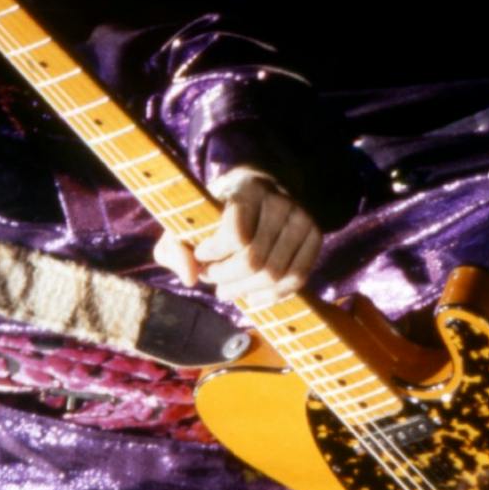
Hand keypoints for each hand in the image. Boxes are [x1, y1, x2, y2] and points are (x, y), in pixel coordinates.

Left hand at [152, 167, 321, 309]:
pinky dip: (273, 296)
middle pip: (254, 261)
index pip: (235, 235)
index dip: (213, 255)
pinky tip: (253, 299)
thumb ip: (173, 248)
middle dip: (226, 278)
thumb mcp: (188, 221)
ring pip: (275, 274)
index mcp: (247, 191)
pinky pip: (297, 279)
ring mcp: (301, 219)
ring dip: (246, 291)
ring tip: (227, 290)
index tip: (201, 255)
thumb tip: (190, 278)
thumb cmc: (216, 210)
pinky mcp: (314, 237)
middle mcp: (280, 202)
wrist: (259, 190)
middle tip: (211, 279)